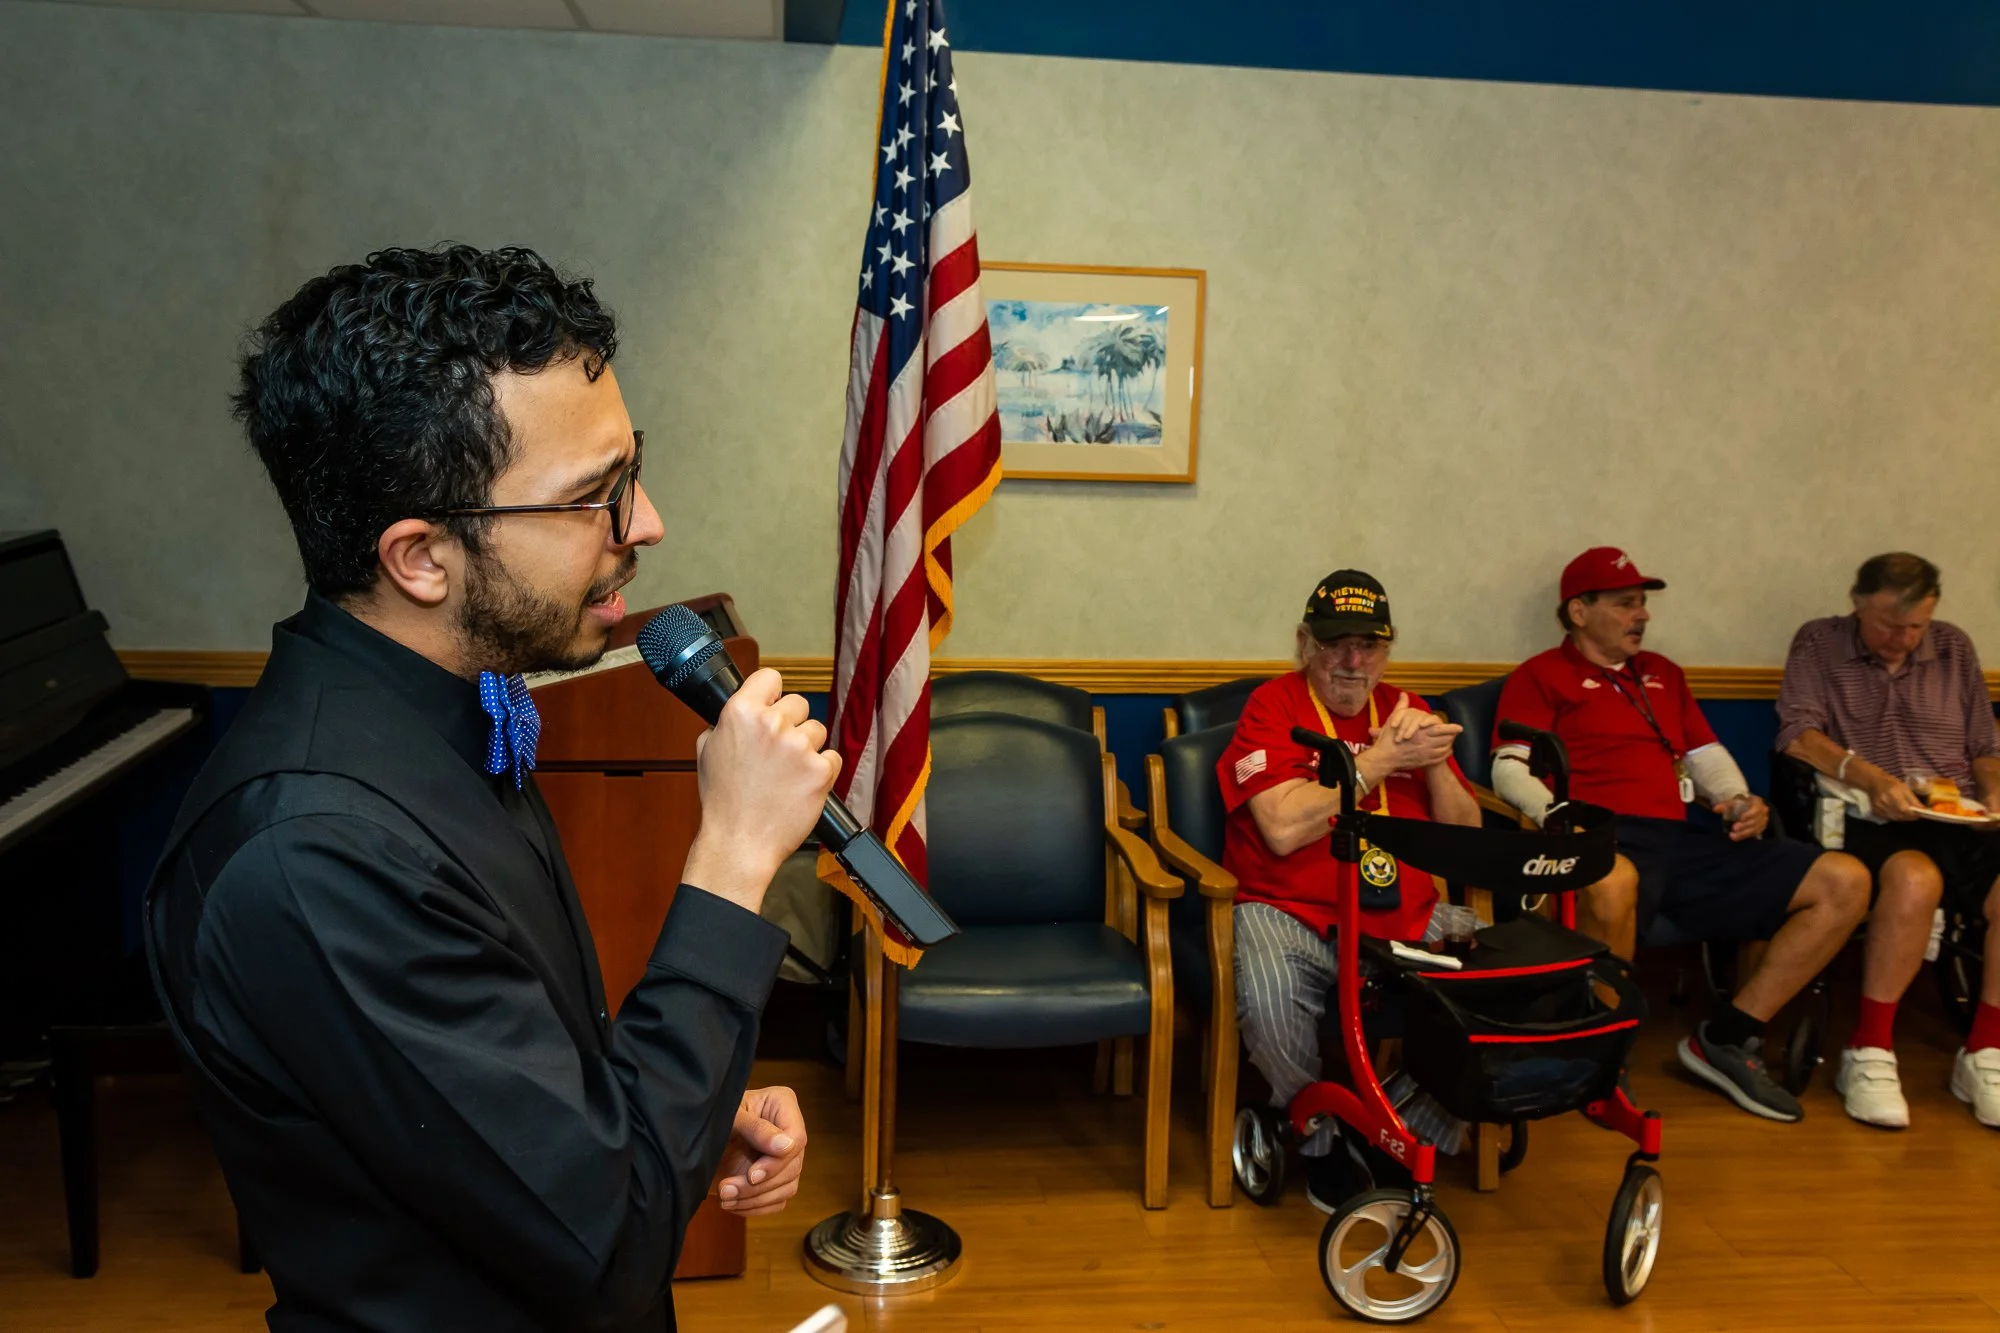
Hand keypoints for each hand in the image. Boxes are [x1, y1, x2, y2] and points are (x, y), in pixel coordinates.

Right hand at [685, 669, 840, 911]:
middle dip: (791, 724)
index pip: (771, 676)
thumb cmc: (722, 802)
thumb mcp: (707, 751)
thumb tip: (740, 709)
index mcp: (741, 713)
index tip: (773, 703)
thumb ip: (725, 723)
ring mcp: (798, 747)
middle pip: (799, 704)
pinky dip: (821, 771)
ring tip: (786, 773)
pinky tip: (800, 786)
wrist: (739, 843)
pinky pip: (832, 758)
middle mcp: (771, 724)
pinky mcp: (820, 770)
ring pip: (817, 731)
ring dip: (807, 748)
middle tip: (777, 752)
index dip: (772, 692)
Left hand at [716, 1086, 806, 1215]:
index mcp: (783, 1106)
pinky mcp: (774, 1180)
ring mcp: (784, 1158)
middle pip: (792, 1167)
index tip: (752, 1175)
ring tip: (725, 1197)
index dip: (777, 1161)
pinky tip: (732, 1203)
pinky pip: (776, 1202)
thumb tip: (787, 1145)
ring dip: (755, 1198)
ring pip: (787, 1188)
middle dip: (759, 1185)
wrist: (693, 1138)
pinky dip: (754, 1207)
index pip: (796, 1138)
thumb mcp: (729, 1117)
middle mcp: (789, 1132)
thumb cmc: (712, 1117)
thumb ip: (756, 1128)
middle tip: (727, 1189)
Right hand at [1366, 706, 1459, 772]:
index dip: (1452, 728)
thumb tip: (1403, 694)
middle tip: (1459, 732)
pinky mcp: (1424, 762)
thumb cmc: (1388, 738)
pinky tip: (1445, 752)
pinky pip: (1439, 759)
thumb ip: (1401, 706)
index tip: (1460, 727)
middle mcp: (1427, 743)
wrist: (1385, 758)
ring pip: (1443, 749)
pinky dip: (1444, 755)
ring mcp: (1426, 754)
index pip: (1441, 729)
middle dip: (1453, 735)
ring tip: (1452, 741)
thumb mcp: (1394, 719)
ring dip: (1449, 744)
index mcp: (1421, 732)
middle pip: (1446, 739)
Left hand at [1715, 794, 1767, 840]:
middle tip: (1734, 828)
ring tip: (1732, 836)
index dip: (1750, 814)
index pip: (1757, 808)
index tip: (1741, 818)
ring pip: (1755, 829)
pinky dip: (1745, 836)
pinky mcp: (1760, 828)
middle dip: (1744, 825)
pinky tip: (1737, 837)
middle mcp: (1763, 812)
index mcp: (1757, 802)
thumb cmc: (1741, 802)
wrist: (1747, 807)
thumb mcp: (1733, 802)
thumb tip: (1715, 809)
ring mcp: (1763, 821)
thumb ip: (1725, 805)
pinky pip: (1754, 833)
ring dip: (1744, 833)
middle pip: (1755, 820)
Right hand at [1864, 772, 1923, 821]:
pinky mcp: (1875, 811)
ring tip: (1908, 815)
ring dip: (1904, 818)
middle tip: (1916, 815)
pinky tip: (1899, 813)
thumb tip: (1923, 809)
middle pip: (1900, 815)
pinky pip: (1889, 818)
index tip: (1920, 814)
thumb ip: (1913, 799)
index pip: (1905, 809)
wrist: (1873, 782)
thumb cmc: (1891, 782)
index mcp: (1893, 793)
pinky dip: (1896, 817)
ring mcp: (1879, 807)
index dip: (1913, 814)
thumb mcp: (1904, 787)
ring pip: (1895, 818)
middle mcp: (1885, 801)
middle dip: (1910, 817)